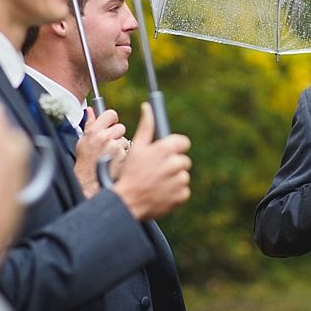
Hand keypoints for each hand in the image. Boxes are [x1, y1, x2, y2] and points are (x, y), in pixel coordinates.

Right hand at [73, 108, 127, 198]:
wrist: (88, 182)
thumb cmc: (85, 162)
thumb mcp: (83, 141)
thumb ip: (89, 124)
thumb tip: (90, 110)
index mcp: (94, 131)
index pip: (111, 114)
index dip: (112, 119)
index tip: (111, 124)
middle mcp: (105, 137)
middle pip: (120, 127)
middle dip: (116, 134)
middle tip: (109, 143)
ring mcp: (115, 147)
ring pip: (125, 139)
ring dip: (120, 145)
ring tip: (110, 154)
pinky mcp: (123, 156)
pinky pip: (126, 150)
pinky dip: (122, 155)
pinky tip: (114, 161)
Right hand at [113, 103, 191, 220]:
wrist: (127, 203)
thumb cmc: (130, 174)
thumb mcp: (136, 148)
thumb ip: (146, 126)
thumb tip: (147, 107)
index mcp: (166, 149)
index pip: (183, 142)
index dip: (175, 148)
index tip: (167, 154)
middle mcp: (176, 163)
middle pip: (183, 160)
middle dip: (172, 164)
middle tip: (157, 171)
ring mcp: (180, 180)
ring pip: (183, 176)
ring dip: (174, 179)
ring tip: (157, 183)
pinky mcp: (182, 195)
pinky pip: (184, 191)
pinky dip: (175, 192)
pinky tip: (162, 192)